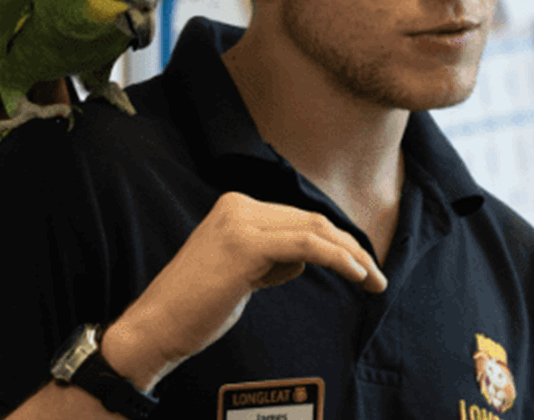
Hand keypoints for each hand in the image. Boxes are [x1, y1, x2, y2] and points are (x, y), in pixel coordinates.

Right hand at [102, 191, 386, 390]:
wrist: (156, 327)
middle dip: (350, 247)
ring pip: (313, 230)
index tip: (361, 265)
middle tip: (377, 276)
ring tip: (374, 280)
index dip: (336, 241)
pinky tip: (357, 274)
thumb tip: (303, 257)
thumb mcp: (240, 272)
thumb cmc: (196, 308)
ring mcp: (240, 222)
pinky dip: (337, 258)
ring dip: (351, 255)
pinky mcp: (245, 245)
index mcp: (235, 207)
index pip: (299, 219)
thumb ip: (270, 258)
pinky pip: (305, 245)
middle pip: (311, 220)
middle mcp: (238, 206)